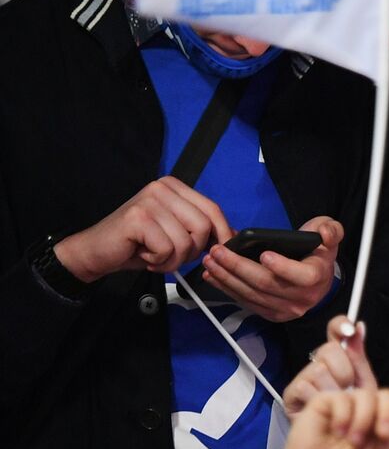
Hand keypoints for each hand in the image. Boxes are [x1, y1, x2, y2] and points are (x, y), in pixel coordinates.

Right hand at [54, 177, 233, 281]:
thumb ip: (201, 229)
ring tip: (155, 255)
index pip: (212, 209)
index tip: (219, 250)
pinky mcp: (138, 218)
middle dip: (192, 251)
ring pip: (186, 241)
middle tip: (171, 255)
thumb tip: (232, 235)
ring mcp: (149, 201)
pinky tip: (144, 254)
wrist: (96, 252)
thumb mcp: (175, 233)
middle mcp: (162, 188)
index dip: (222, 233)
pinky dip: (159, 261)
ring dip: (173, 259)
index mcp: (174, 187)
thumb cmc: (137, 244)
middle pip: (204, 226)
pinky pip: (168, 249)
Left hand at [202, 217, 342, 322]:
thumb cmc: (318, 254)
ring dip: (226, 277)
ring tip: (210, 261)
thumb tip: (323, 234)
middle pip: (266, 284)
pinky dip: (227, 289)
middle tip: (218, 251)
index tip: (264, 254)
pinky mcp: (270, 314)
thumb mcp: (330, 235)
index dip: (282, 266)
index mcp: (316, 277)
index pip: (301, 275)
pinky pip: (245, 302)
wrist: (318, 280)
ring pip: (251, 294)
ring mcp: (284, 309)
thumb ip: (331, 230)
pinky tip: (214, 276)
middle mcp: (301, 298)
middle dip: (238, 266)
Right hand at [272, 385, 388, 448]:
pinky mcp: (327, 401)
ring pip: (367, 396)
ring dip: (363, 421)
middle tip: (384, 435)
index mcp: (387, 420)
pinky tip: (335, 432)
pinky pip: (343, 399)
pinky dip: (343, 417)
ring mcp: (348, 403)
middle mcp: (370, 408)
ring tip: (352, 442)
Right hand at [284, 315, 376, 416]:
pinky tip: (324, 415)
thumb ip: (361, 360)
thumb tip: (359, 327)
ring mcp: (305, 379)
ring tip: (338, 408)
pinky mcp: (292, 394)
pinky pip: (305, 385)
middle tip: (348, 390)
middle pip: (330, 348)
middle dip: (345, 371)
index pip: (336, 332)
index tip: (349, 329)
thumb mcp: (367, 391)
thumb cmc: (354, 423)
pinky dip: (320, 402)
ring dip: (334, 391)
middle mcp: (321, 366)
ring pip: (319, 367)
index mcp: (341, 363)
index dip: (340, 325)